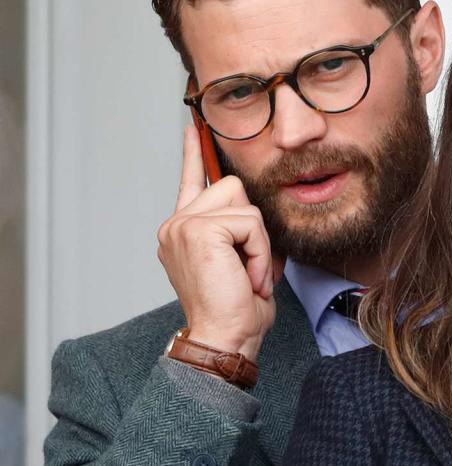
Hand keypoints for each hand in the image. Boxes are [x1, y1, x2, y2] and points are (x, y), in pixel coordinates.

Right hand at [157, 125, 284, 361]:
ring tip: (248, 275)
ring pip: (245, 206)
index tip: (194, 126)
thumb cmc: (236, 310)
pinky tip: (247, 277)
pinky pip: (251, 224)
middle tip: (248, 268)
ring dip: (259, 244)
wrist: (224, 339)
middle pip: (233, 187)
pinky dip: (260, 253)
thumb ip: (241, 233)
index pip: (190, 181)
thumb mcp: (241, 263)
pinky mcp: (199, 230)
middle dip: (253, 227)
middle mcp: (177, 225)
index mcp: (183, 230)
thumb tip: (255, 213)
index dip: (193, 153)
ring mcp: (183, 226)